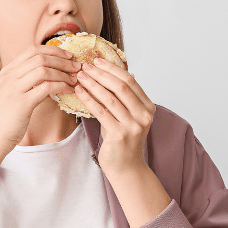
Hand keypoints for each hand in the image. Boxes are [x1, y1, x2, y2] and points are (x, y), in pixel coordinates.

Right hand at [0, 43, 80, 153]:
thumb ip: (25, 81)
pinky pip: (46, 88)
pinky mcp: (22, 103)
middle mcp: (10, 76)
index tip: (68, 56)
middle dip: (63, 60)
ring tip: (75, 79)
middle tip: (77, 66)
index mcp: (8, 71)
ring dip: (64, 73)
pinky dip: (61, 87)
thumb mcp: (11, 93)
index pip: (33, 50)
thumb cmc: (4, 118)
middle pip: (41, 57)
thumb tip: (47, 76)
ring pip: (44, 70)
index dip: (54, 50)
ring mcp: (15, 89)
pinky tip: (69, 91)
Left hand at [74, 57, 155, 174]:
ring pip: (110, 98)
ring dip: (93, 85)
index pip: (130, 81)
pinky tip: (79, 91)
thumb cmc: (123, 140)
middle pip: (121, 87)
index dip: (113, 69)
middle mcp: (144, 115)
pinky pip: (101, 112)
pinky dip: (89, 99)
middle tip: (85, 65)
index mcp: (148, 107)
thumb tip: (106, 73)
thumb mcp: (126, 116)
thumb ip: (121, 98)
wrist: (126, 167)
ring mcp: (133, 126)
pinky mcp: (120, 135)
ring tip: (80, 76)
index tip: (97, 60)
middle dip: (101, 74)